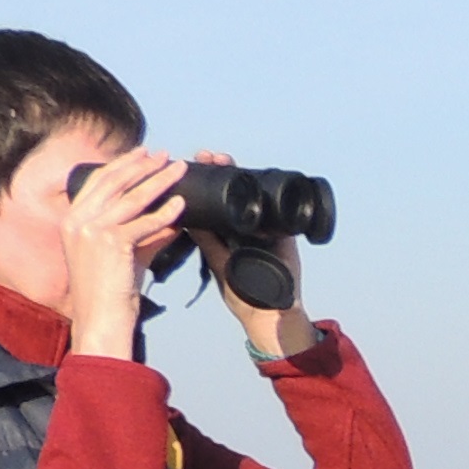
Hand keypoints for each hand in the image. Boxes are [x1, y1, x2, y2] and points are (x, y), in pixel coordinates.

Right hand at [58, 146, 185, 360]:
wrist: (100, 321)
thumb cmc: (109, 293)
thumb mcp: (123, 255)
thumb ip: (143, 234)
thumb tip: (171, 217)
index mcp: (71, 220)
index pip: (98, 181)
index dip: (122, 164)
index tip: (143, 154)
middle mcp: (76, 221)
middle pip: (114, 181)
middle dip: (142, 164)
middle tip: (165, 155)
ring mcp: (91, 230)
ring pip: (132, 197)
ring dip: (159, 180)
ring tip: (179, 170)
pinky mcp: (110, 243)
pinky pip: (144, 222)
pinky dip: (165, 213)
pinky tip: (181, 205)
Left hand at [177, 150, 301, 336]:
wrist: (271, 312)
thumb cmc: (242, 293)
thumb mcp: (219, 263)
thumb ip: (207, 241)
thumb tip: (183, 217)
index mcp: (227, 230)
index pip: (215, 198)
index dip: (205, 180)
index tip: (191, 166)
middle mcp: (247, 224)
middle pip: (234, 188)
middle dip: (220, 169)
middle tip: (206, 156)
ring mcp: (267, 226)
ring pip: (253, 192)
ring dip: (239, 173)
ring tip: (222, 160)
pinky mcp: (284, 233)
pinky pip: (276, 207)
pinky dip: (268, 192)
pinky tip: (256, 179)